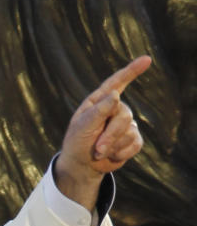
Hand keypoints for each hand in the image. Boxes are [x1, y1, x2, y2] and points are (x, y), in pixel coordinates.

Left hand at [55, 55, 150, 209]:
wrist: (81, 165)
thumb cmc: (78, 142)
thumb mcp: (82, 126)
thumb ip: (98, 110)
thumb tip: (116, 94)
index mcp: (100, 100)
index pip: (118, 82)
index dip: (132, 70)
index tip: (147, 60)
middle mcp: (115, 109)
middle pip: (124, 115)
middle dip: (110, 135)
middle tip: (97, 148)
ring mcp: (125, 124)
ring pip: (130, 131)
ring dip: (112, 146)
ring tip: (99, 151)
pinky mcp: (132, 139)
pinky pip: (135, 144)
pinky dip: (121, 153)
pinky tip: (111, 155)